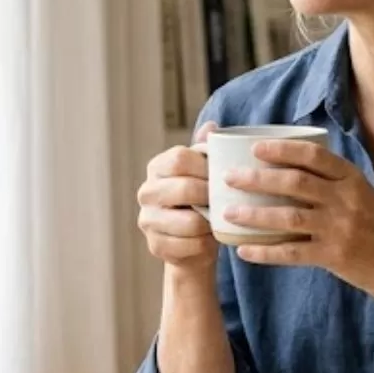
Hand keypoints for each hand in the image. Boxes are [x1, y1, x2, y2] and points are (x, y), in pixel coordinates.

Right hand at [136, 122, 217, 271]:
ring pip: (188, 222)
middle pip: (184, 188)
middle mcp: (146, 191)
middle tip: (226, 201)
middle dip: (211, 196)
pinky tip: (209, 239)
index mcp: (157, 167)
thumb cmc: (202, 200)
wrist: (193, 242)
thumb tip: (212, 127)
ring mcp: (147, 220)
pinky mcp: (155, 245)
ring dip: (209, 223)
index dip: (206, 167)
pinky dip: (204, 244)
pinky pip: (188, 245)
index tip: (223, 176)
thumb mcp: (204, 173)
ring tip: (219, 221)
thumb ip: (206, 151)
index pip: (180, 158)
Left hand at [223, 140, 373, 295]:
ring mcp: (339, 228)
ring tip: (229, 212)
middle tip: (230, 177)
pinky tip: (244, 250)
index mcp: (352, 179)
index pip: (314, 156)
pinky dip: (266, 252)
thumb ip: (331, 180)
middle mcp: (346, 200)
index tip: (256, 148)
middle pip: (295, 182)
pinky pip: (292, 253)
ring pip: (289, 217)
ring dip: (255, 214)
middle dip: (258, 178)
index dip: (283, 149)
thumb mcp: (361, 193)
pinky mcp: (333, 256)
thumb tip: (287, 164)